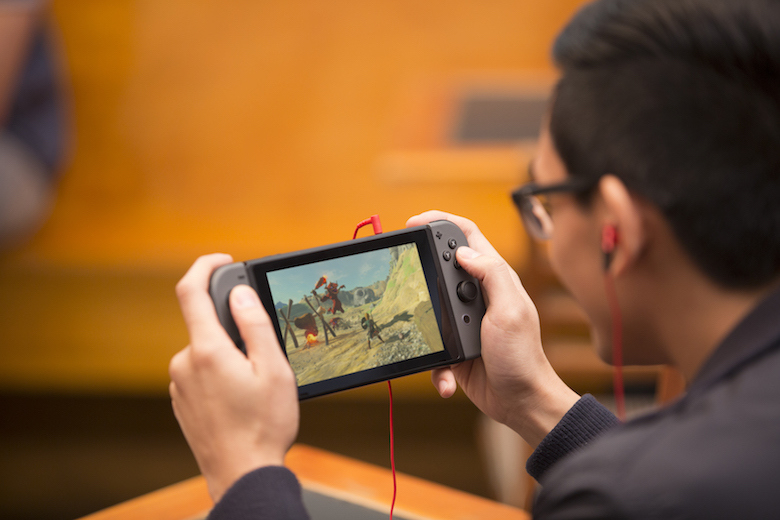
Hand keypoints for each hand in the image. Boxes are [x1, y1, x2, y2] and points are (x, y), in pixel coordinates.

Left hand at [169, 254, 299, 502]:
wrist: (242, 474)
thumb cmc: (263, 425)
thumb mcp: (273, 369)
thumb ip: (254, 324)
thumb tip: (240, 293)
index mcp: (207, 350)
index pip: (190, 291)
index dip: (205, 266)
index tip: (223, 260)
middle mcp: (185, 363)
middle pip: (206, 325)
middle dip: (234, 329)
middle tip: (263, 356)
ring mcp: (180, 385)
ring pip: (206, 351)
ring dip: (230, 356)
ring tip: (256, 387)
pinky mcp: (182, 402)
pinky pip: (201, 373)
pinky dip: (221, 374)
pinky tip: (241, 400)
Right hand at [407, 211, 578, 446]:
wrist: (520, 402)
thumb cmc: (522, 357)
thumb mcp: (511, 310)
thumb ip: (492, 275)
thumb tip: (463, 250)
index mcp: (494, 279)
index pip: (466, 237)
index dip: (441, 222)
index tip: (414, 222)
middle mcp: (477, 295)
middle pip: (441, 266)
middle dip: (421, 272)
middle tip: (403, 277)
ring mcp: (463, 320)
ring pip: (429, 307)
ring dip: (424, 327)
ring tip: (435, 343)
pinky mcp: (453, 345)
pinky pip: (432, 346)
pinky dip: (436, 366)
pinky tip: (448, 378)